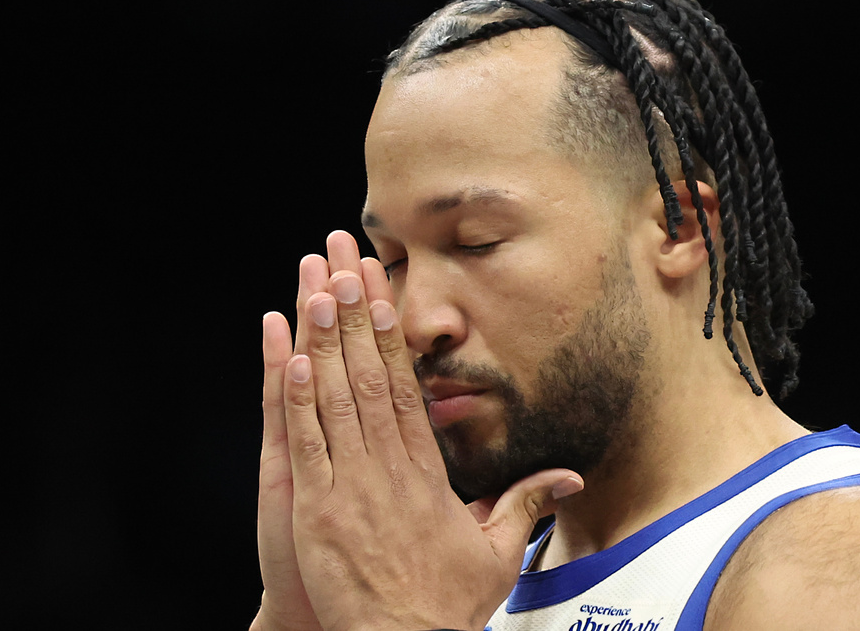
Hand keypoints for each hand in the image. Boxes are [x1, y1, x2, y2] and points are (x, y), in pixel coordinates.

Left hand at [279, 231, 583, 630]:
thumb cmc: (444, 607)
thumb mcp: (499, 554)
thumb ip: (527, 504)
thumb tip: (568, 478)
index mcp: (427, 473)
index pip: (406, 389)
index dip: (390, 338)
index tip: (380, 295)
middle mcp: (389, 469)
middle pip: (370, 379)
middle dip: (353, 317)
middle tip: (342, 264)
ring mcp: (351, 486)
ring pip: (336, 401)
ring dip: (324, 343)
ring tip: (315, 291)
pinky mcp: (318, 511)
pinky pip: (307, 445)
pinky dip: (298, 402)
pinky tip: (290, 360)